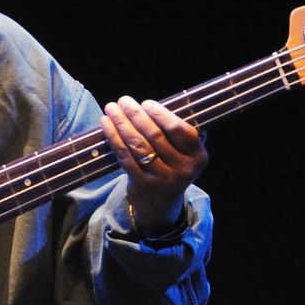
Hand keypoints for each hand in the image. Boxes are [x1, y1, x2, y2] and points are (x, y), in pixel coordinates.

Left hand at [100, 96, 207, 234]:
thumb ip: (178, 131)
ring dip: (122, 123)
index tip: (147, 103)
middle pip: (155, 135)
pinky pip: (124, 156)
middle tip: (124, 101)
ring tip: (111, 108)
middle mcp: (182, 168)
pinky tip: (106, 123)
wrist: (161, 204)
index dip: (161, 114)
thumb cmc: (171, 166)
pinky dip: (113, 137)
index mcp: (198, 156)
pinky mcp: (142, 184)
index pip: (180, 130)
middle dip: (136, 114)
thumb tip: (155, 105)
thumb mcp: (185, 153)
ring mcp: (162, 178)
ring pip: (138, 145)